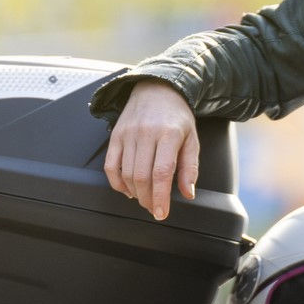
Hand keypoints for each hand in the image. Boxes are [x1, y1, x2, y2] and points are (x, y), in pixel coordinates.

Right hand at [103, 79, 199, 220]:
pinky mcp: (115, 136)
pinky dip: (117, 183)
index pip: (162, 173)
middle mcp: (146, 133)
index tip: (161, 213)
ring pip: (126, 174)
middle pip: (142, 177)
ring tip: (144, 198)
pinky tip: (127, 189)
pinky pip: (111, 166)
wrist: (157, 90)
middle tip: (154, 208)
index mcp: (169, 134)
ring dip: (135, 193)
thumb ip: (190, 167)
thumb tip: (188, 193)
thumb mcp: (192, 139)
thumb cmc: (177, 117)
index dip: (160, 197)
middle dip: (147, 199)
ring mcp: (127, 134)